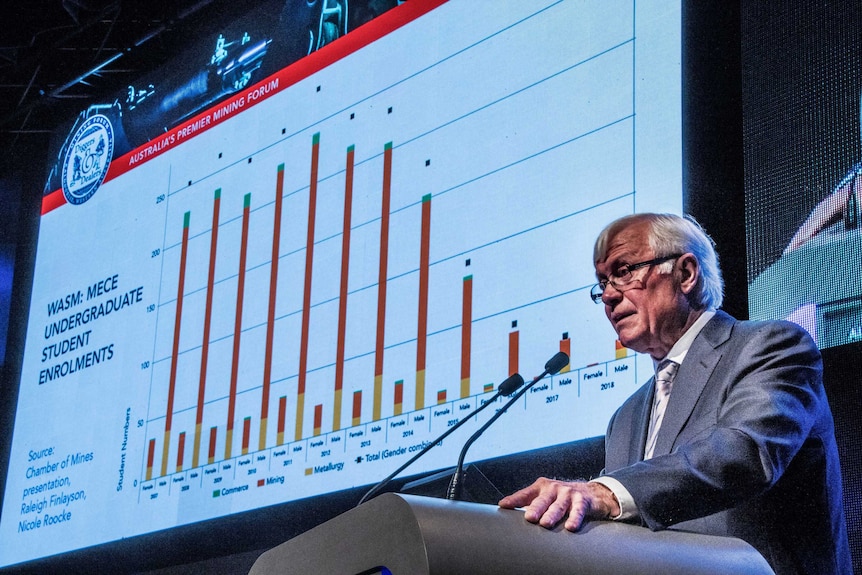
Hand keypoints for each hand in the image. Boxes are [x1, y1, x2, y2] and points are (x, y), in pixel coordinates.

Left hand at [498, 477, 619, 530]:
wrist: (592, 493)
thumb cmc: (562, 497)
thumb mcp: (546, 497)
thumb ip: (531, 505)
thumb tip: (510, 518)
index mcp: (541, 487)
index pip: (525, 494)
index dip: (514, 500)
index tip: (504, 506)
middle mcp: (553, 488)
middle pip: (542, 500)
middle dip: (535, 509)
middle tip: (529, 518)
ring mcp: (568, 494)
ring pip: (558, 506)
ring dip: (552, 515)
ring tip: (545, 523)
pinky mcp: (582, 501)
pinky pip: (577, 511)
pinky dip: (574, 518)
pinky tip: (570, 527)